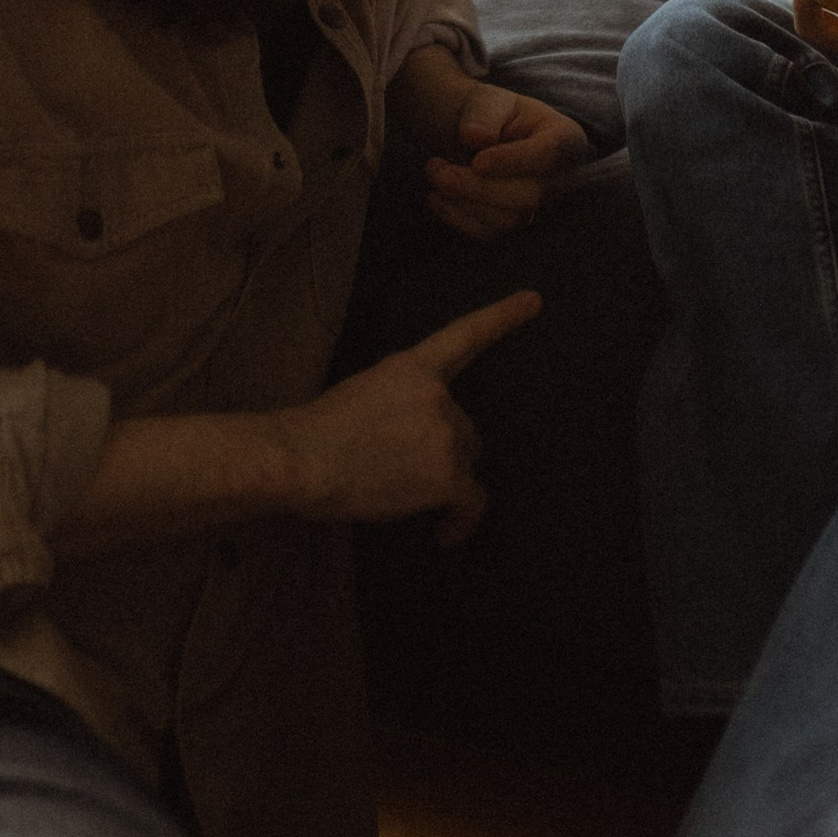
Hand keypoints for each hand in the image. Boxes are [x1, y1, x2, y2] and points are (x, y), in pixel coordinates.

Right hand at [273, 291, 541, 539]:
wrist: (303, 459)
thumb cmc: (315, 433)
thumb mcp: (361, 391)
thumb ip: (398, 398)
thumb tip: (410, 431)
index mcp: (412, 367)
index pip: (464, 335)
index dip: (502, 316)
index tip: (534, 300)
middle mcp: (438, 395)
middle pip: (465, 428)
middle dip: (444, 449)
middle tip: (405, 470)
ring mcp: (446, 433)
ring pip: (464, 463)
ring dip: (443, 480)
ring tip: (403, 496)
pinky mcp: (448, 475)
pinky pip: (471, 501)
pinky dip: (461, 520)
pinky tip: (444, 535)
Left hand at [424, 84, 592, 237]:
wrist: (480, 138)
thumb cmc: (493, 115)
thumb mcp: (490, 101)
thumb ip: (485, 114)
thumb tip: (475, 136)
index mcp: (566, 139)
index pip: (550, 154)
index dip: (514, 161)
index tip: (477, 161)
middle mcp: (563, 180)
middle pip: (530, 195)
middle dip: (479, 186)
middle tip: (438, 170)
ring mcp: (543, 210)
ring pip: (509, 219)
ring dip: (463, 200)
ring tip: (434, 173)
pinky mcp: (517, 229)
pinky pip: (491, 235)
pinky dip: (458, 218)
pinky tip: (437, 197)